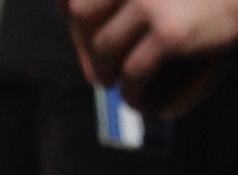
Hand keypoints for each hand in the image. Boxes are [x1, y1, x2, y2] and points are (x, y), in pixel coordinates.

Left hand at [63, 0, 237, 105]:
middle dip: (82, 46)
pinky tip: (139, 101)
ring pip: (104, 47)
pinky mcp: (168, 36)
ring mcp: (148, 6)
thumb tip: (99, 12)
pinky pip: (134, 72)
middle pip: (82, 16)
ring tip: (113, 83)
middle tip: (95, 66)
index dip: (69, 10)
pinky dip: (132, 92)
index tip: (74, 27)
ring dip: (104, 71)